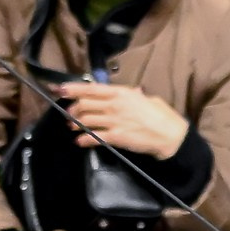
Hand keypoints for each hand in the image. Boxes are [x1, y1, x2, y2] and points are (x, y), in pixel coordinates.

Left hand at [61, 80, 190, 159]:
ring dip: (75, 124)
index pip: (91, 89)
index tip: (60, 89)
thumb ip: (134, 95)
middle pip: (84, 105)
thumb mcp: (146, 98)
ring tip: (72, 126)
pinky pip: (94, 137)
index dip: (73, 89)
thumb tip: (130, 92)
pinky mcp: (115, 137)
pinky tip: (79, 141)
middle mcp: (114, 105)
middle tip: (69, 113)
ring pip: (85, 121)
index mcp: (121, 93)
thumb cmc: (161, 115)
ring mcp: (114, 121)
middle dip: (73, 109)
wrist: (169, 135)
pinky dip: (84, 140)